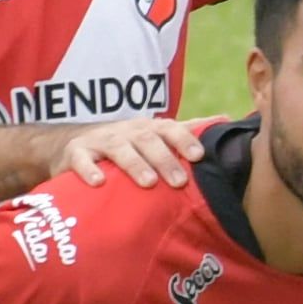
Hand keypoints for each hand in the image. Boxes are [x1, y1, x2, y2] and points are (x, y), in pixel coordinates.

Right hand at [55, 115, 201, 187]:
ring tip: (149, 182)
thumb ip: (188, 130)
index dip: (185, 140)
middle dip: (164, 159)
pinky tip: (99, 183)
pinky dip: (89, 170)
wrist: (75, 145)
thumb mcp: (156, 136)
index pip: (170, 129)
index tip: (200, 156)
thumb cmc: (128, 145)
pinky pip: (81, 161)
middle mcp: (127, 132)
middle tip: (179, 182)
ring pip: (119, 149)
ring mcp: (100, 141)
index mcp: (149, 129)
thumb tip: (227, 119)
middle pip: (147, 140)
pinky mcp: (75, 154)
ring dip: (134, 164)